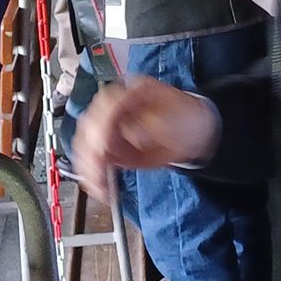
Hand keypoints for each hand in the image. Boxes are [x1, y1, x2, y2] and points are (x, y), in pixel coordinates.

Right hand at [72, 77, 219, 205]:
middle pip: (89, 125)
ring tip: (99, 185)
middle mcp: (113, 108)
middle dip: (90, 151)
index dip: (101, 127)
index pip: (105, 106)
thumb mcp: (172, 117)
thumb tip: (123, 133)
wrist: (195, 133)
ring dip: (87, 166)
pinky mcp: (110, 148)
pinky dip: (92, 175)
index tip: (103, 148)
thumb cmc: (186, 119)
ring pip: (85, 145)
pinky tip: (99, 188)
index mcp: (129, 92)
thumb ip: (146, 124)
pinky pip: (93, 160)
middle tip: (98, 171)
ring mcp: (109, 128)